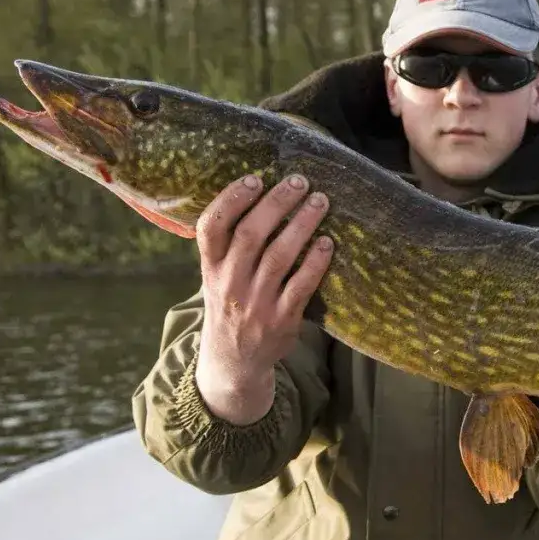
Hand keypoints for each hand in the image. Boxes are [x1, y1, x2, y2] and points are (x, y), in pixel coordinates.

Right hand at [193, 173, 333, 425]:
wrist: (234, 360)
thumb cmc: (231, 302)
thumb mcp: (216, 275)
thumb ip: (229, 243)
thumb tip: (263, 192)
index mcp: (210, 268)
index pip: (210, 228)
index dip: (231, 200)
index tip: (255, 178)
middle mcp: (229, 284)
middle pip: (250, 235)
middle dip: (276, 203)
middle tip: (300, 181)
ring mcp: (255, 304)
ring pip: (279, 256)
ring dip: (302, 224)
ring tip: (320, 201)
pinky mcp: (281, 320)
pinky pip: (302, 285)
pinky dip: (315, 261)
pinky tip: (328, 242)